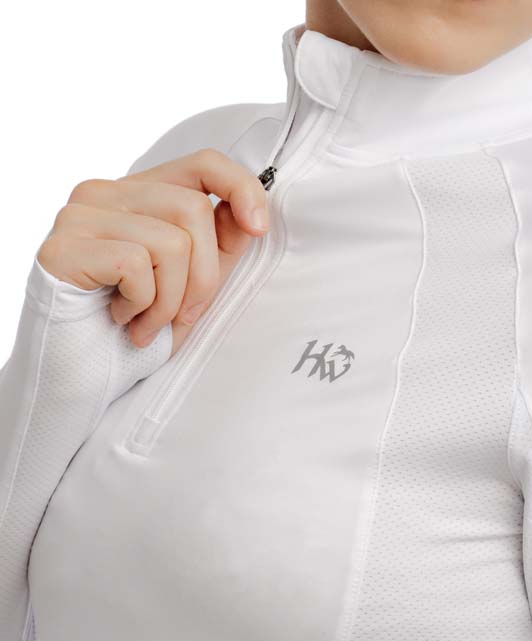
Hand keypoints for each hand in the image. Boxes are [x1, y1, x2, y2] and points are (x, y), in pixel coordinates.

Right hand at [36, 148, 269, 353]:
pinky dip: (142, 305)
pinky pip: (135, 265)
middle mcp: (104, 193)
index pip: (203, 163)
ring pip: (170, 242)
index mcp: (140, 195)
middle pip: (192, 208)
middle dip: (204, 277)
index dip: (241, 187)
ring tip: (149, 324)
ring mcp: (77, 216)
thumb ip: (221, 245)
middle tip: (183, 317)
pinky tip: (122, 320)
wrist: (82, 373)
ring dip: (171, 301)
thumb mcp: (196, 282)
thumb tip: (251, 216)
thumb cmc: (140, 327)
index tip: (259, 228)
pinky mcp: (61, 248)